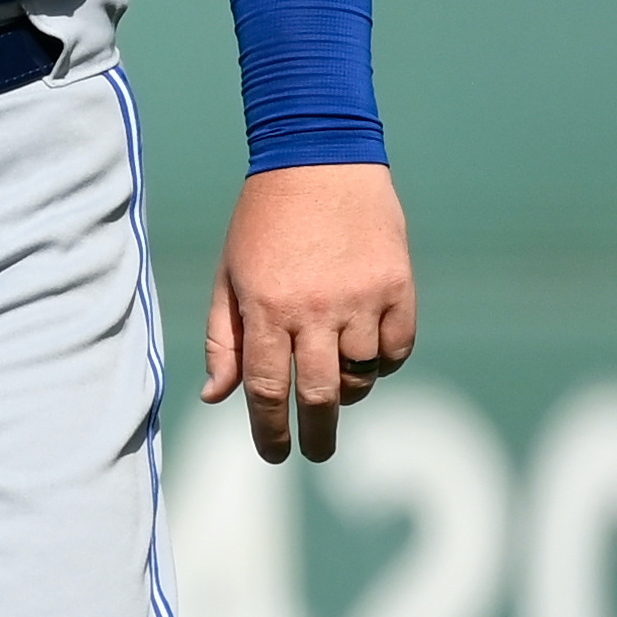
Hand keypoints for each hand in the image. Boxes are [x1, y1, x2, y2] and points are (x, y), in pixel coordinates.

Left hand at [202, 162, 417, 461]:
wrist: (319, 161)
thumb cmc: (264, 223)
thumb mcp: (230, 275)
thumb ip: (222, 339)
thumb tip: (218, 398)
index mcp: (265, 306)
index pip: (266, 388)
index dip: (270, 430)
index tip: (274, 455)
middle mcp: (314, 308)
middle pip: (320, 395)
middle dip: (316, 435)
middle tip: (315, 454)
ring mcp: (361, 299)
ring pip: (362, 375)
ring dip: (348, 388)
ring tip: (333, 376)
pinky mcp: (398, 287)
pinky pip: (396, 349)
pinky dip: (383, 361)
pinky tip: (366, 350)